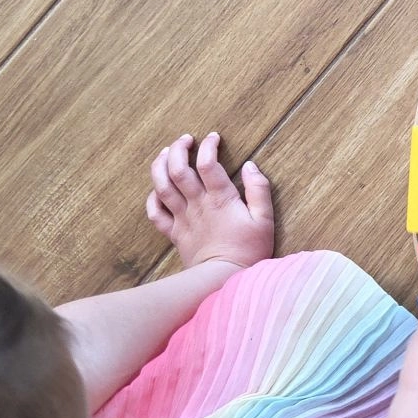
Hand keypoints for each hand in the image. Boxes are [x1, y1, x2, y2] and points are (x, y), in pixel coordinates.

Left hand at [146, 132, 273, 267]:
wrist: (223, 280)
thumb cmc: (248, 250)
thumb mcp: (265, 220)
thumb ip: (259, 190)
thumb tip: (250, 166)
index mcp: (220, 199)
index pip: (208, 163)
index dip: (209, 146)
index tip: (213, 137)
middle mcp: (197, 204)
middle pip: (178, 169)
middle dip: (178, 149)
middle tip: (185, 139)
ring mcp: (183, 218)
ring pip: (162, 186)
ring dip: (160, 165)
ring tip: (165, 153)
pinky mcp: (175, 233)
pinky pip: (155, 212)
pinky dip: (152, 197)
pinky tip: (157, 188)